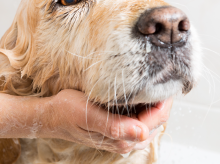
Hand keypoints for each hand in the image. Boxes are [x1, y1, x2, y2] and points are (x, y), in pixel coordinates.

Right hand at [39, 90, 171, 153]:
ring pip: (149, 121)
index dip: (164, 101)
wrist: (51, 115)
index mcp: (121, 138)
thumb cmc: (66, 112)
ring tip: (154, 84)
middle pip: (156, 121)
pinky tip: (138, 94)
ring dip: (153, 105)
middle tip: (163, 78)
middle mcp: (124, 141)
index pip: (156, 119)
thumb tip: (142, 132)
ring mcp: (121, 136)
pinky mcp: (116, 130)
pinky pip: (138, 120)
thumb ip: (115, 126)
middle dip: (161, 102)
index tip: (168, 81)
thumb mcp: (88, 114)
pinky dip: (143, 107)